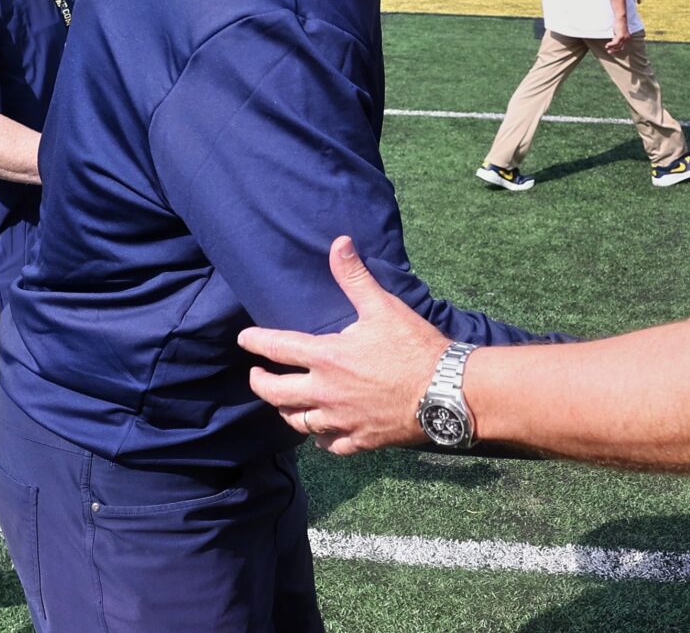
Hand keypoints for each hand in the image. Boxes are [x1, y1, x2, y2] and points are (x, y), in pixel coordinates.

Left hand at [240, 236, 449, 454]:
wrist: (445, 391)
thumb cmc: (413, 347)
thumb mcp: (383, 307)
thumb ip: (354, 277)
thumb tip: (339, 243)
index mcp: (327, 358)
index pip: (277, 348)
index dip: (256, 341)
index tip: (244, 339)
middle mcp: (325, 393)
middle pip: (276, 394)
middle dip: (260, 383)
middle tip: (257, 376)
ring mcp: (341, 420)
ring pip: (298, 422)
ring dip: (287, 411)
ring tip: (284, 404)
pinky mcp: (360, 440)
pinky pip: (330, 445)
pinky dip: (321, 439)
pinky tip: (321, 435)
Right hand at [605, 25, 630, 56]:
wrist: (621, 18)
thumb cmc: (619, 23)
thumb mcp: (618, 31)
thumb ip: (617, 36)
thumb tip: (613, 39)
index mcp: (627, 38)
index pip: (622, 46)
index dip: (617, 49)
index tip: (612, 49)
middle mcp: (626, 39)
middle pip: (620, 47)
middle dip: (614, 50)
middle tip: (609, 52)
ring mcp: (624, 38)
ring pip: (617, 46)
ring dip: (611, 48)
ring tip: (606, 47)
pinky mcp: (620, 36)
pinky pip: (615, 43)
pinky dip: (611, 44)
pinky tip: (607, 45)